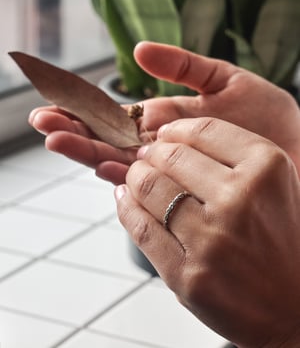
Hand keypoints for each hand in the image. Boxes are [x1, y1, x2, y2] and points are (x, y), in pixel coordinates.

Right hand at [29, 41, 299, 183]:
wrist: (294, 153)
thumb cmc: (267, 119)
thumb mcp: (225, 81)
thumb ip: (183, 67)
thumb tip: (138, 51)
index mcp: (166, 118)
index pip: (117, 112)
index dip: (87, 106)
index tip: (56, 99)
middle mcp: (160, 146)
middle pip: (109, 137)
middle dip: (76, 128)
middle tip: (41, 121)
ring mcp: (167, 169)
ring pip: (118, 159)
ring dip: (86, 149)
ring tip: (54, 137)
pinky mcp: (179, 188)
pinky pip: (143, 181)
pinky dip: (118, 172)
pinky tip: (97, 163)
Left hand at [114, 117, 299, 346]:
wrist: (291, 306)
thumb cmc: (278, 241)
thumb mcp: (271, 186)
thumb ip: (229, 157)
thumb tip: (166, 138)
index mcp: (266, 169)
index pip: (203, 130)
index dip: (174, 130)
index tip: (164, 136)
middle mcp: (240, 199)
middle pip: (171, 156)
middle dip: (151, 154)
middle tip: (147, 159)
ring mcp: (212, 239)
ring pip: (148, 187)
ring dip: (135, 178)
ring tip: (137, 179)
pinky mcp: (187, 275)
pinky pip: (140, 228)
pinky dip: (126, 207)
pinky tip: (126, 199)